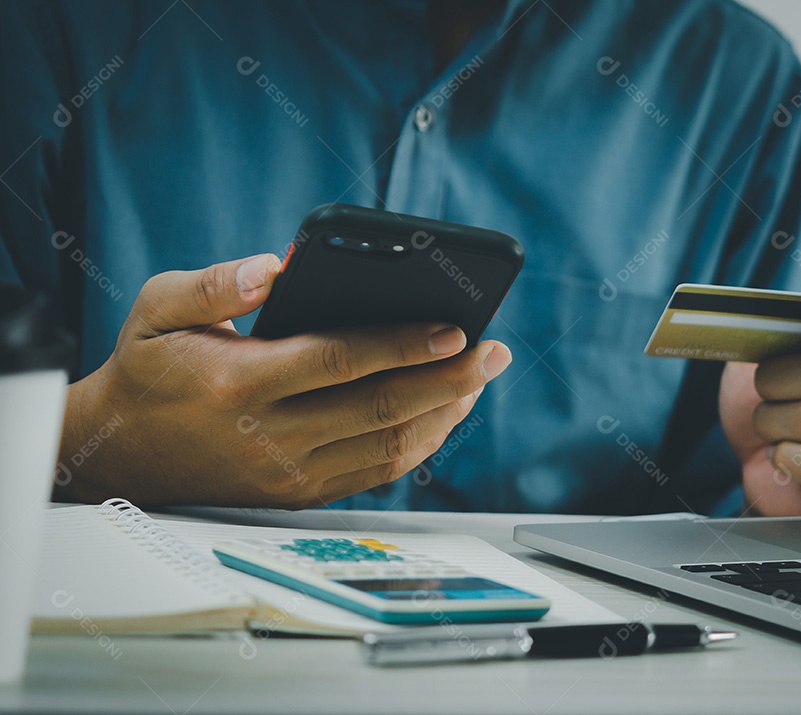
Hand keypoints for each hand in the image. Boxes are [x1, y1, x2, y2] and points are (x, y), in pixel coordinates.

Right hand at [54, 254, 510, 508]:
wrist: (122, 453)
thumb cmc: (148, 368)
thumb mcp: (158, 309)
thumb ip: (214, 283)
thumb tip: (277, 267)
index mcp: (239, 383)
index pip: (339, 362)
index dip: (404, 345)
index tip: (456, 328)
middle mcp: (269, 436)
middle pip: (380, 409)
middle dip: (449, 381)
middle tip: (495, 353)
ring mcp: (288, 472)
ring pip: (387, 448)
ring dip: (444, 414)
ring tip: (479, 379)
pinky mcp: (299, 493)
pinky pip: (374, 472)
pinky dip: (417, 444)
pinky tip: (442, 412)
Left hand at [719, 311, 800, 514]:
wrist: (760, 460)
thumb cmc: (778, 402)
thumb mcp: (777, 355)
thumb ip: (783, 334)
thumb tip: (768, 325)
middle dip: (774, 380)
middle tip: (764, 388)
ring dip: (770, 420)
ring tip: (770, 424)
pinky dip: (783, 456)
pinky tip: (779, 453)